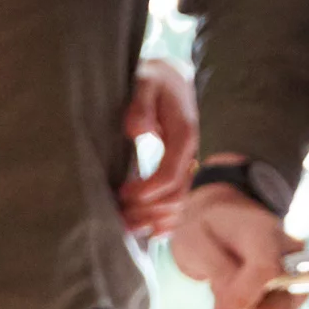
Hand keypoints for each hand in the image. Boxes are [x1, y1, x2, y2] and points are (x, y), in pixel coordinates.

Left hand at [117, 60, 199, 243]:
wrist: (171, 76)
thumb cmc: (153, 78)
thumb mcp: (145, 81)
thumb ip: (140, 104)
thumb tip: (136, 129)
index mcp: (183, 133)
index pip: (171, 172)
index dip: (148, 189)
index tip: (122, 194)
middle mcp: (190, 151)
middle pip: (177, 194)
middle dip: (149, 210)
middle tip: (119, 218)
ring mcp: (187, 161)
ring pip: (180, 201)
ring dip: (156, 218)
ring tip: (128, 228)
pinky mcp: (180, 166)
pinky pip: (179, 197)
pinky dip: (167, 217)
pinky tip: (151, 232)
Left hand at [168, 185, 308, 308]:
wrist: (220, 222)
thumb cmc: (206, 229)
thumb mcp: (198, 241)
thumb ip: (219, 275)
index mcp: (270, 236)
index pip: (267, 273)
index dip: (241, 301)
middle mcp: (295, 263)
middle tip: (215, 292)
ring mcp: (296, 287)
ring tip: (221, 296)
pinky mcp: (288, 307)